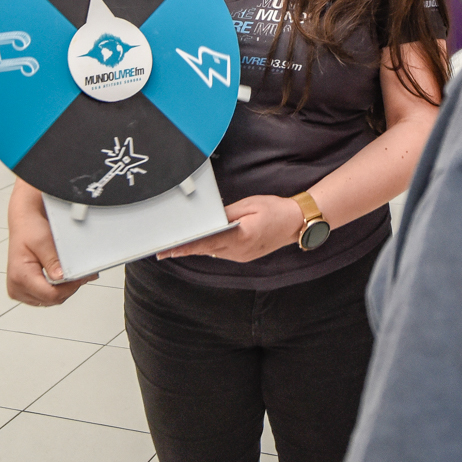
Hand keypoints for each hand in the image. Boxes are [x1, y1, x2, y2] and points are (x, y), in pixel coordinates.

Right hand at [7, 178, 97, 304]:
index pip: (50, 294)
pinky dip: (57, 288)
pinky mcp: (25, 290)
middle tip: (80, 274)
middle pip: (52, 299)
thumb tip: (61, 278)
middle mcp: (17, 287)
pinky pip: (46, 296)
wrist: (25, 224)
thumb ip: (53, 261)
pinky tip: (62, 277)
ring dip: (63, 289)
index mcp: (20, 276)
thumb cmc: (30, 230)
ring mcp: (20, 290)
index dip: (69, 288)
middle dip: (68, 288)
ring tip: (71, 274)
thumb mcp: (44, 241)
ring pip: (50, 300)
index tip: (81, 277)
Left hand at [158, 194, 303, 262]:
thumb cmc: (275, 210)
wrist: (296, 223)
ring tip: (178, 247)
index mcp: (241, 236)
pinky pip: (222, 252)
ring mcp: (242, 256)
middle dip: (185, 249)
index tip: (169, 250)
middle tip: (165, 251)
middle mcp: (239, 251)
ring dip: (197, 249)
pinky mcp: (244, 256)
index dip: (186, 246)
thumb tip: (209, 219)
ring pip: (213, 252)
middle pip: (206, 250)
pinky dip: (211, 248)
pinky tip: (201, 244)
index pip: (206, 242)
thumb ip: (226, 214)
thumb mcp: (248, 205)